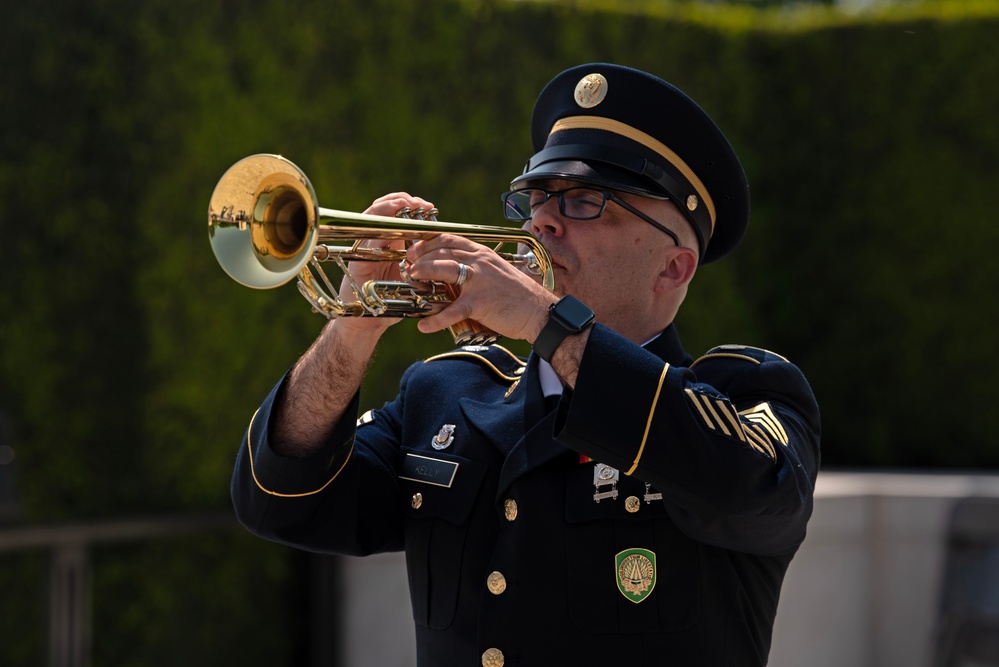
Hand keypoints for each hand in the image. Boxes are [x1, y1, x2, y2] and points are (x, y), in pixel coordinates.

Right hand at [334, 192, 437, 337]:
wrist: (367, 321)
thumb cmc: (389, 301)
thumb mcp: (410, 278)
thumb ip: (421, 264)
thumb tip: (444, 253)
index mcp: (390, 244)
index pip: (398, 216)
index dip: (412, 206)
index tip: (429, 207)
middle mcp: (376, 242)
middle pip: (384, 210)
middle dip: (402, 201)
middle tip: (420, 203)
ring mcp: (365, 248)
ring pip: (372, 218)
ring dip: (389, 208)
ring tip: (404, 203)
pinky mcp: (358, 258)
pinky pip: (366, 239)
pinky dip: (378, 229)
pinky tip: (390, 224)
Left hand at [403, 233, 556, 342]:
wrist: (538, 311)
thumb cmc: (516, 294)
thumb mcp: (494, 271)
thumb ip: (475, 267)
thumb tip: (452, 271)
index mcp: (482, 254)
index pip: (450, 239)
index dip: (428, 241)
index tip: (414, 247)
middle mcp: (480, 262)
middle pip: (444, 251)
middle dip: (421, 255)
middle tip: (407, 263)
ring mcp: (480, 281)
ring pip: (445, 269)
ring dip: (424, 271)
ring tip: (411, 278)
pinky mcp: (480, 303)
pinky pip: (453, 310)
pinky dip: (436, 319)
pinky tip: (424, 326)